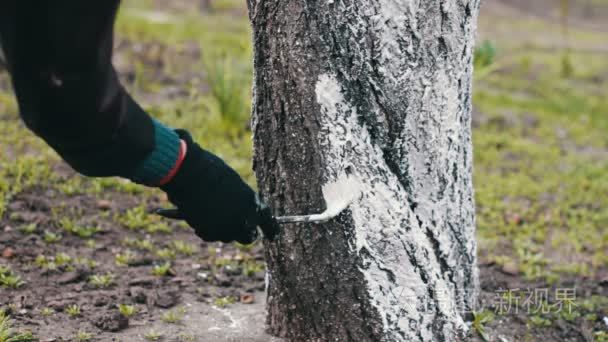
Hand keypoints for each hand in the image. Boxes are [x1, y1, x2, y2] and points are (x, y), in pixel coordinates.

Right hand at [157, 130, 278, 242]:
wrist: (190, 173)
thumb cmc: (210, 170)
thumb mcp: (232, 183)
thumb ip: (239, 199)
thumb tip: (239, 212)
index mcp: (253, 202)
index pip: (268, 221)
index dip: (271, 229)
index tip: (273, 236)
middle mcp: (243, 218)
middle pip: (248, 237)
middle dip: (245, 234)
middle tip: (240, 230)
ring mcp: (226, 228)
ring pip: (227, 237)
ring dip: (223, 230)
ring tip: (213, 213)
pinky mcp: (209, 232)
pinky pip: (209, 236)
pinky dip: (206, 230)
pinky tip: (200, 216)